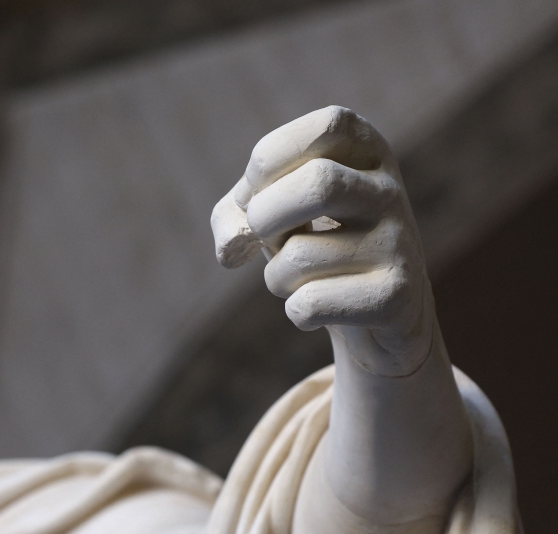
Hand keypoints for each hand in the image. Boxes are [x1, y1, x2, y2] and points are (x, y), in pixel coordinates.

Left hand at [210, 106, 433, 376]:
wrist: (384, 311)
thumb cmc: (319, 244)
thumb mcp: (276, 212)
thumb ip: (237, 212)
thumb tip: (230, 247)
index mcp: (367, 153)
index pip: (326, 127)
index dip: (271, 159)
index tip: (257, 191)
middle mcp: (390, 192)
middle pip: (319, 183)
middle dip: (265, 215)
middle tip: (264, 237)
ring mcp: (398, 245)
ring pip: (302, 254)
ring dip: (276, 275)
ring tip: (296, 280)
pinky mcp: (394, 299)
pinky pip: (311, 303)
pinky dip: (296, 311)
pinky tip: (320, 311)